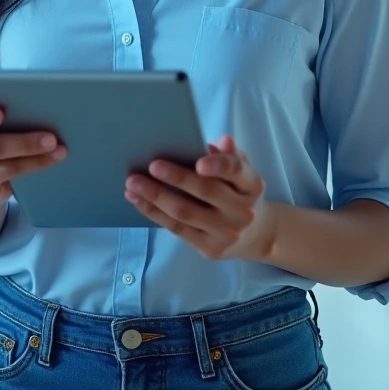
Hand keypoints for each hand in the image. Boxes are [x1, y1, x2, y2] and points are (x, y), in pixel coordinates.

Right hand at [0, 106, 66, 204]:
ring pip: (6, 165)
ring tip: (59, 150)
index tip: (0, 115)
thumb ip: (7, 113)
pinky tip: (51, 160)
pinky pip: (12, 176)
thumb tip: (43, 104)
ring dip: (36, 158)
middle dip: (24, 142)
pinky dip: (35, 166)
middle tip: (51, 138)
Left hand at [125, 135, 274, 260]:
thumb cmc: (239, 192)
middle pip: (206, 191)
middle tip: (152, 165)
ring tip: (133, 183)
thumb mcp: (243, 171)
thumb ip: (232, 155)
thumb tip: (223, 140)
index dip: (219, 165)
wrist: (255, 235)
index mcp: (252, 185)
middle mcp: (243, 211)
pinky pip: (177, 229)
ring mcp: (226, 233)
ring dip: (156, 196)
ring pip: (185, 212)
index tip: (199, 161)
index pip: (237, 171)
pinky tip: (138, 200)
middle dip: (177, 177)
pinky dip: (154, 213)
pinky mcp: (209, 249)